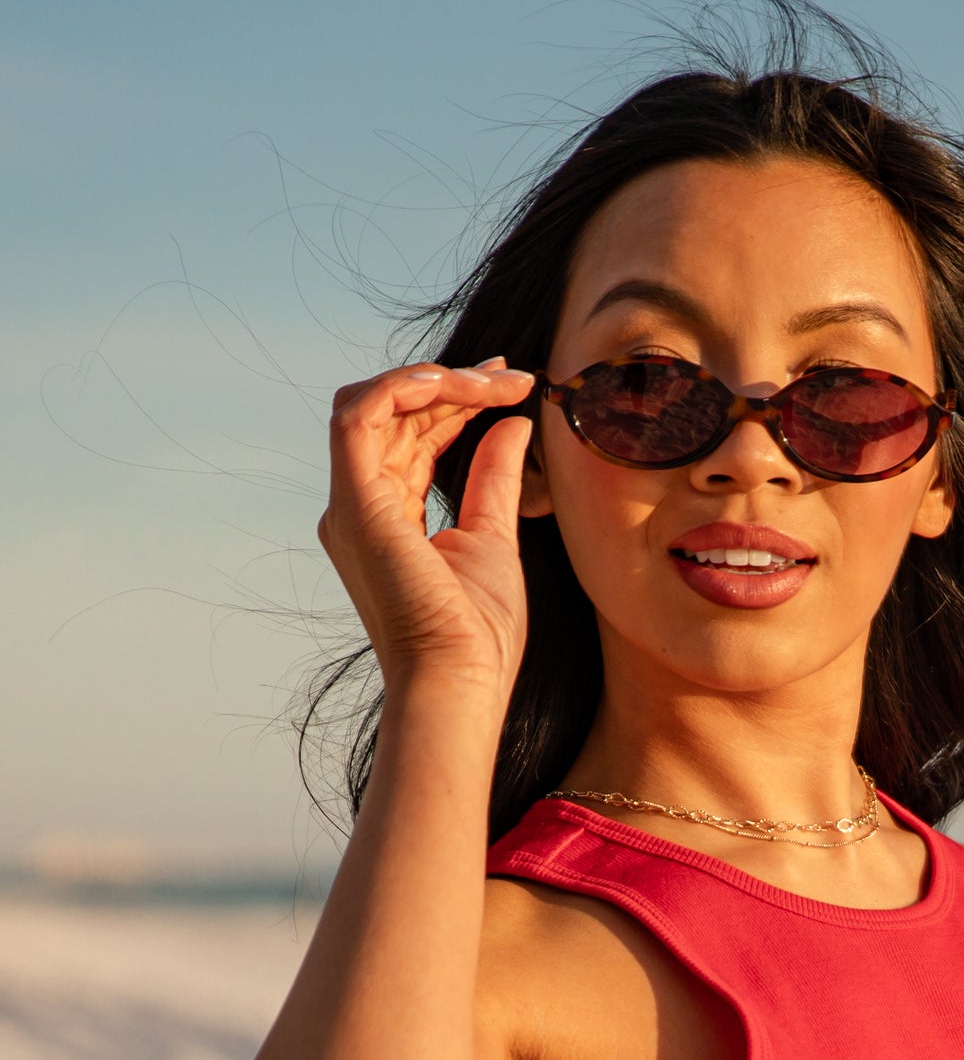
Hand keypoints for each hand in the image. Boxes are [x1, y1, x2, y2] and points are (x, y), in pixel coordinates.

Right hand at [317, 359, 536, 701]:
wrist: (460, 683)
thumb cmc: (478, 637)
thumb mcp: (494, 537)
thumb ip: (494, 478)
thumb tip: (512, 424)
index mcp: (386, 517)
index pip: (412, 435)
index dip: (457, 400)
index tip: (512, 385)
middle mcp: (359, 507)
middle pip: (395, 415)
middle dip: (456, 384)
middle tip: (514, 377)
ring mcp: (352, 505)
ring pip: (376, 403)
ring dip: (436, 381)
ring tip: (494, 382)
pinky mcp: (355, 504)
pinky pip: (360, 414)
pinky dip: (402, 386)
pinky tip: (453, 383)